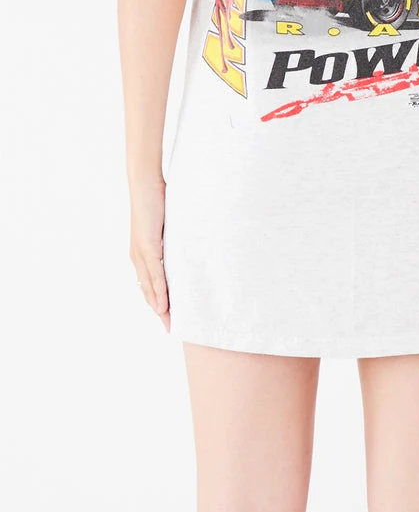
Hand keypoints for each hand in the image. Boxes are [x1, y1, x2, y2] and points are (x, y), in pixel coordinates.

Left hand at [129, 175, 169, 332]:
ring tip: (169, 322)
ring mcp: (141, 253)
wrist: (145, 182)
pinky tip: (164, 303)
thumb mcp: (167, 224)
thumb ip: (172, 238)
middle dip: (160, 311)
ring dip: (159, 306)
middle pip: (148, 292)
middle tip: (171, 329)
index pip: (150, 284)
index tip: (169, 318)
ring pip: (150, 287)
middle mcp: (138, 257)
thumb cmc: (156, 199)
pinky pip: (154, 273)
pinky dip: (159, 290)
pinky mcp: (146, 246)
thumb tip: (186, 246)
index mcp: (143, 253)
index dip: (159, 302)